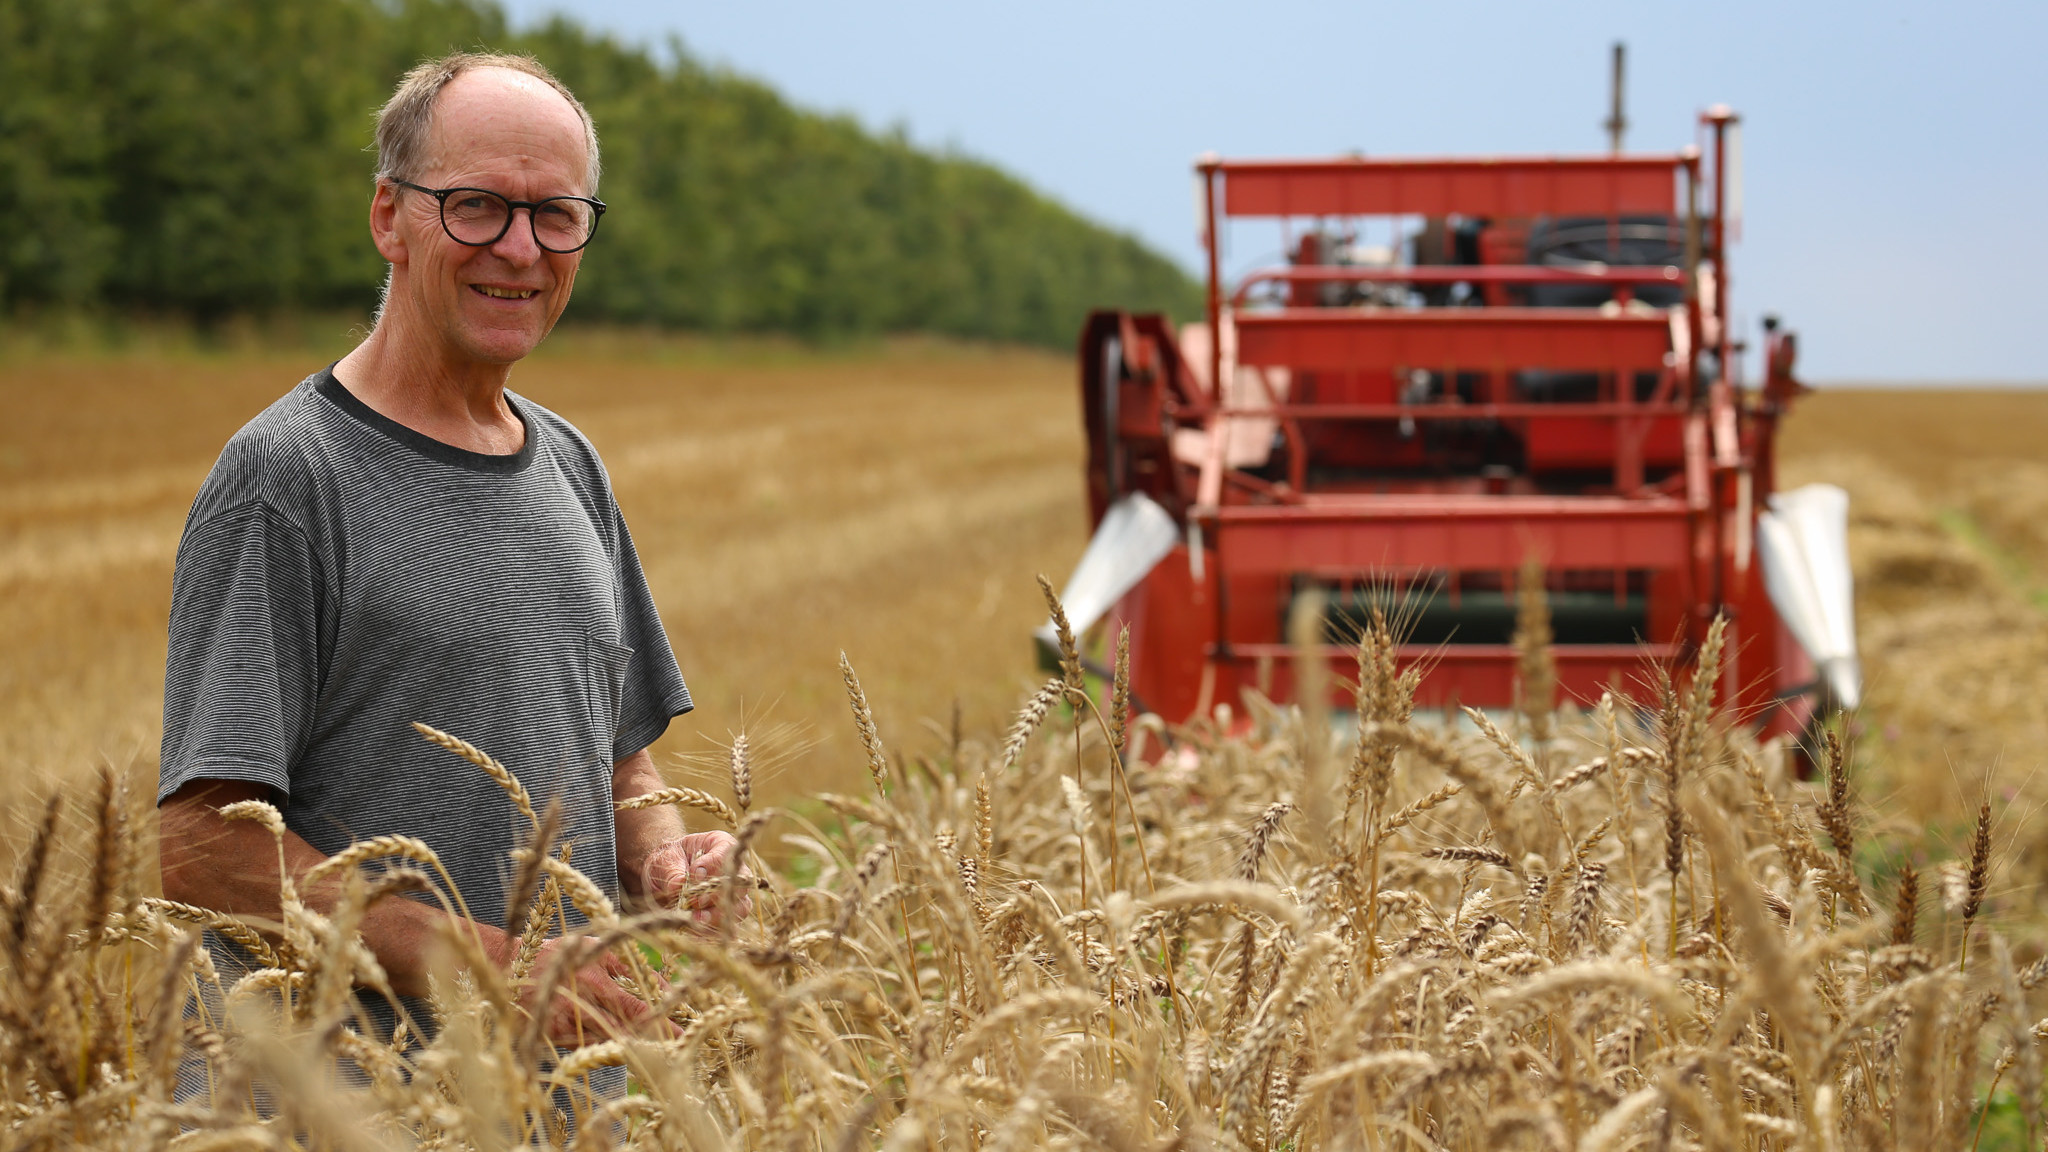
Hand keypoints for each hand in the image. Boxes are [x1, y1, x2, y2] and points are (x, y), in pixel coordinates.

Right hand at [520, 934, 676, 1047]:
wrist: (508, 967)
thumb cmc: (557, 953)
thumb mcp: (593, 948)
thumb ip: (625, 964)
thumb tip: (661, 982)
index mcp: (595, 978)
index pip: (636, 1006)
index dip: (661, 1020)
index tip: (682, 1029)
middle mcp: (582, 1003)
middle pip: (625, 1030)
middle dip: (653, 1040)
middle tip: (677, 1049)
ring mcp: (567, 1023)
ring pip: (607, 1042)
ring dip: (633, 1048)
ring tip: (657, 1053)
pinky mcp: (553, 1037)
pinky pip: (587, 1047)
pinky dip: (606, 1048)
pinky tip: (621, 1049)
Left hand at [641, 831, 751, 929]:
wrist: (664, 875)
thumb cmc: (668, 860)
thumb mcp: (665, 860)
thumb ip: (673, 872)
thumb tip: (679, 886)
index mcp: (722, 846)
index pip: (725, 856)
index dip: (711, 866)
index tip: (693, 873)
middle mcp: (734, 870)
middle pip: (738, 884)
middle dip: (718, 895)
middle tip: (696, 902)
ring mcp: (734, 894)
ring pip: (740, 907)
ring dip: (719, 916)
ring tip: (697, 920)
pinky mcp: (726, 914)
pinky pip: (727, 925)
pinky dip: (713, 930)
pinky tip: (696, 932)